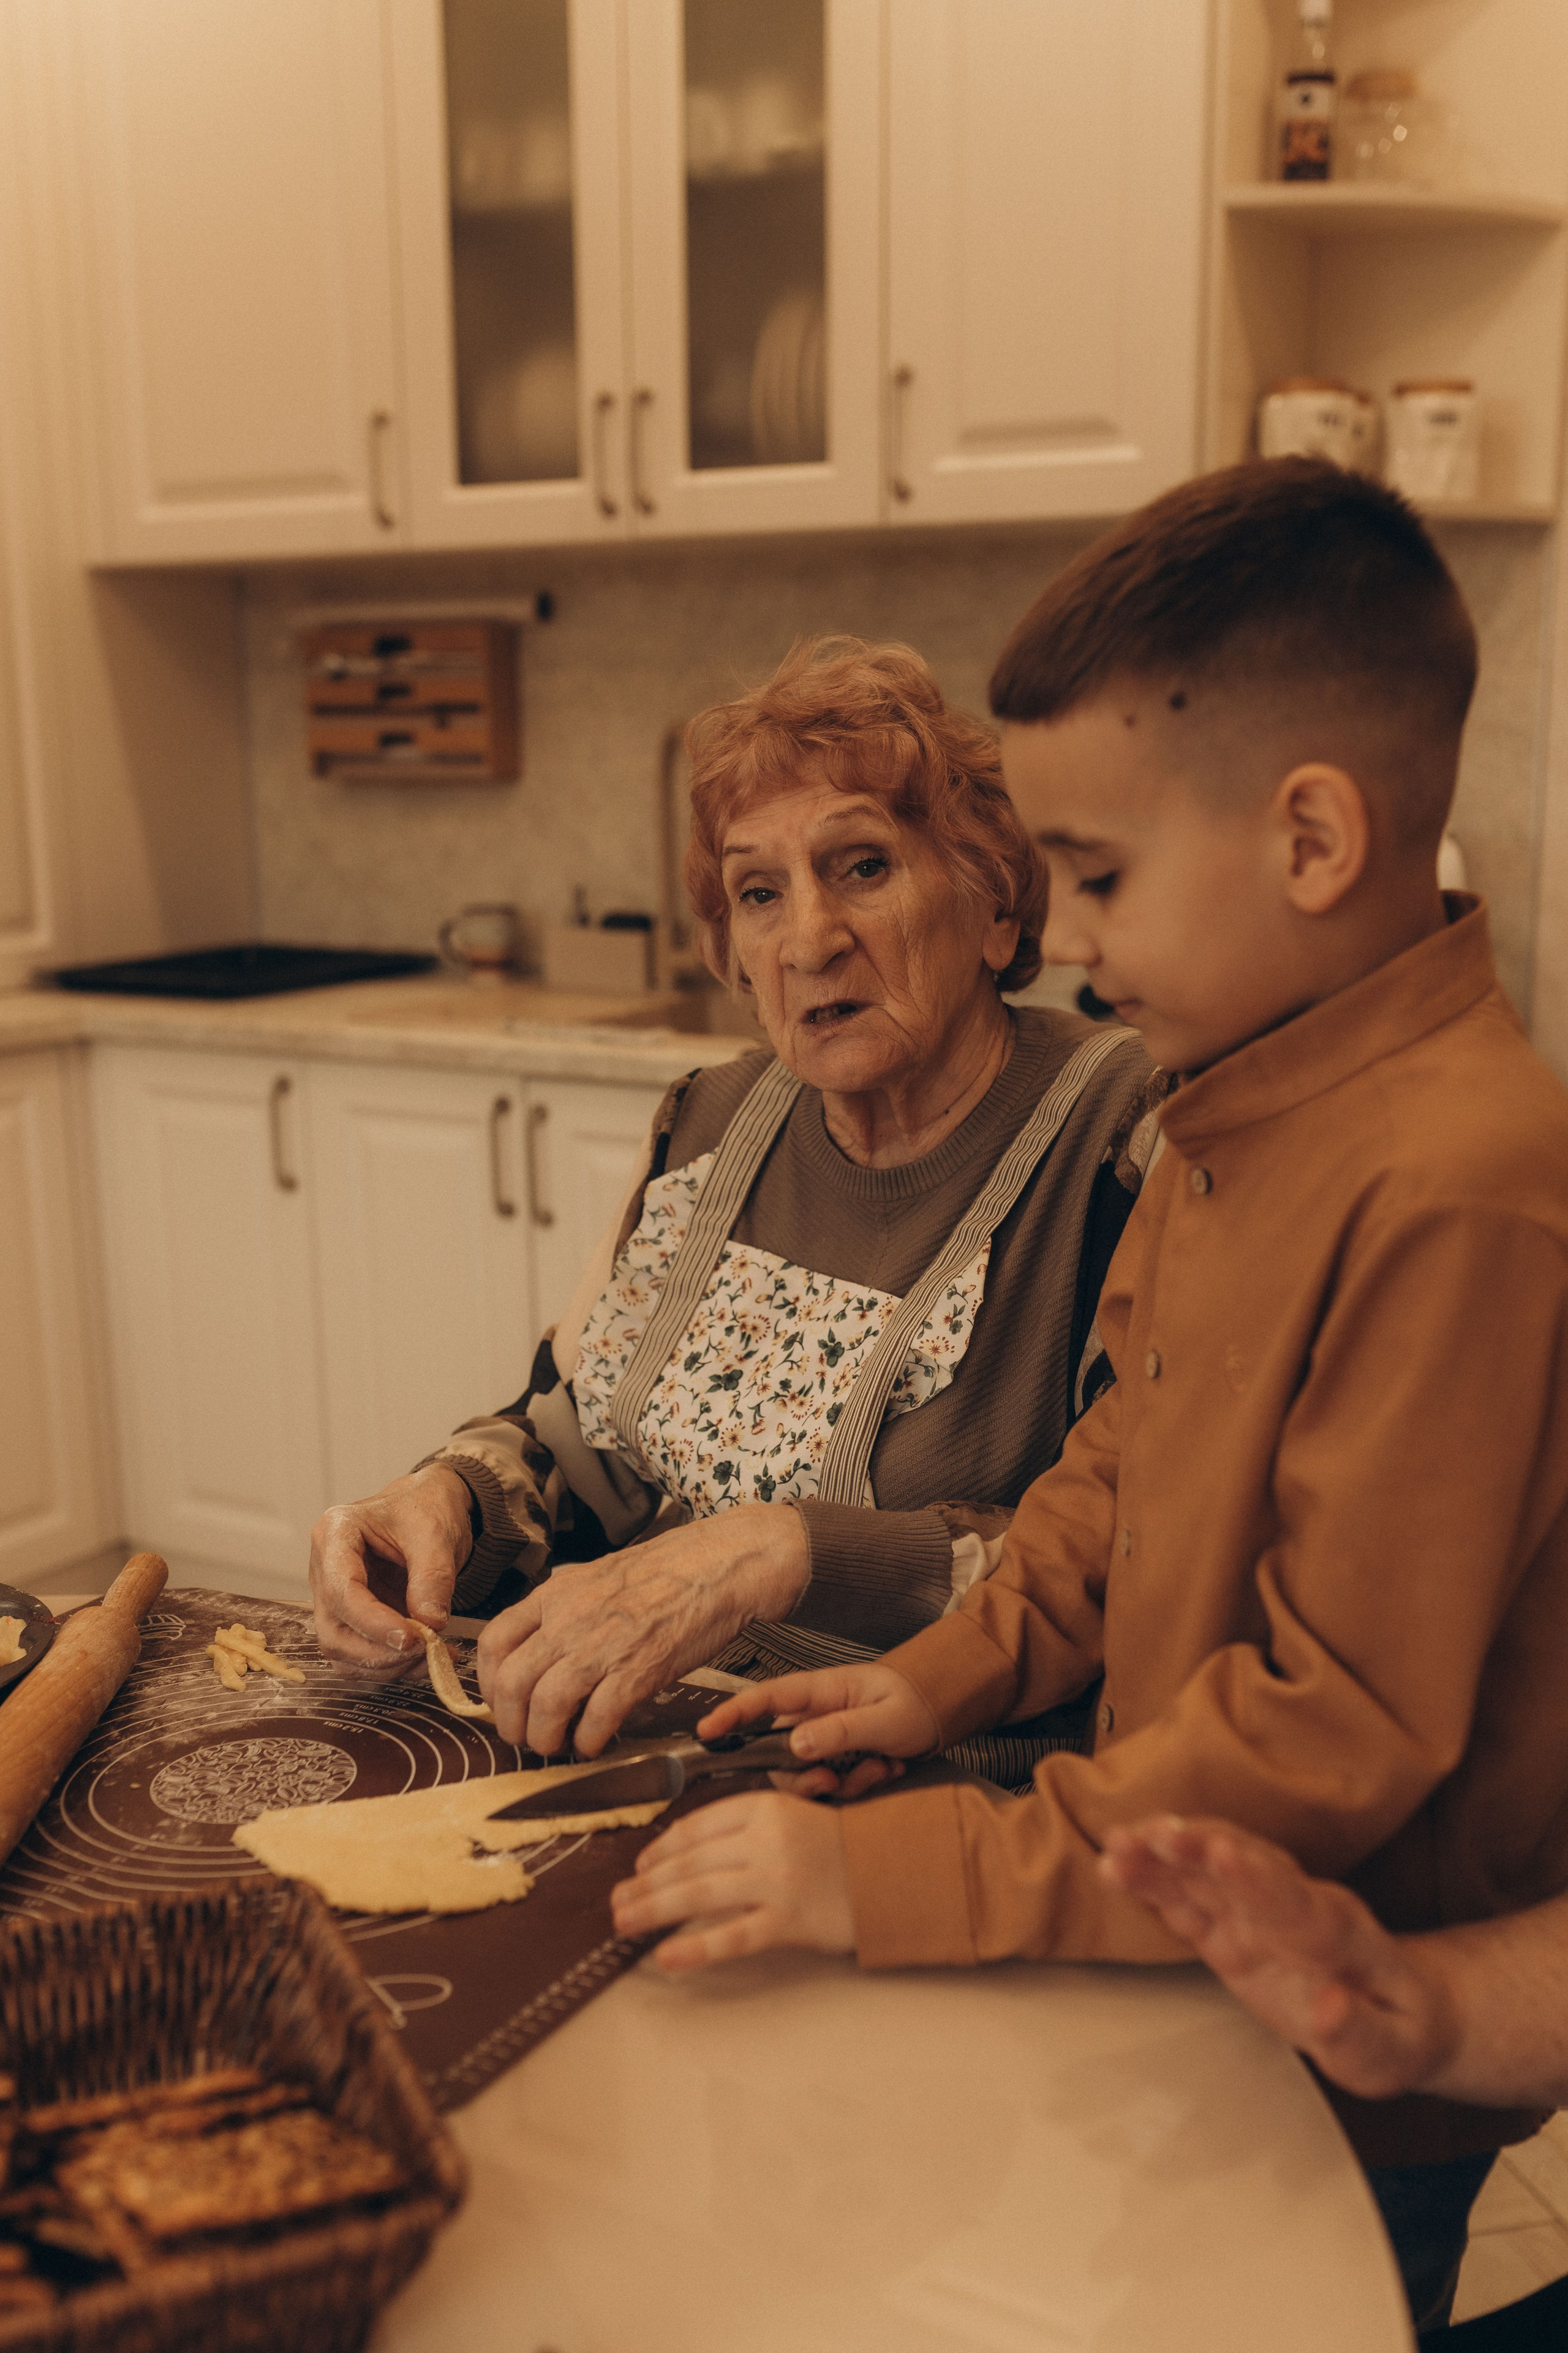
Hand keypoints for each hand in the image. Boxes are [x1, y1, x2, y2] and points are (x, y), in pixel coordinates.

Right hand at [309, 1465, 472, 1669]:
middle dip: (377, 1651)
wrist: (430, 1507)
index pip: (340, 1589)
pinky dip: (391, 1665)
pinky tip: (425, 1658)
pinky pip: (359, 1655)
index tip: (411, 1638)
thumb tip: (429, 1624)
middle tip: (425, 1650)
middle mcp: (324, 1568)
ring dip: (385, 1665)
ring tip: (432, 1656)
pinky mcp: (351, 1617)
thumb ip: (433, 1577)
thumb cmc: (425, 1507)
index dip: (372, 1622)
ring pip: (341, 1650)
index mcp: (335, 1533)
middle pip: (332, 1629)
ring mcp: (333, 1597)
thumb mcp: (436, 1531)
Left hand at [476, 1503, 809, 1756]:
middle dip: (512, 1725)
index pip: (492, 1643)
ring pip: (546, 1707)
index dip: (489, 1685)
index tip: (504, 1704)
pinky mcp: (640, 1670)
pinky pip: (597, 1719)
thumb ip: (563, 1611)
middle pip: (511, 1684)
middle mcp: (570, 1618)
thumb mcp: (597, 1578)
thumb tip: (538, 1651)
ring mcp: (604, 1644)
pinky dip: (589, 1741)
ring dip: (546, 1740)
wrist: (721, 1565)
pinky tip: (596, 1742)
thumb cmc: (666, 1573)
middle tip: (527, 1738)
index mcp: (556, 1594)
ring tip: (559, 1746)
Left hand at [610, 1791, 854, 1969]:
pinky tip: (667, 1956)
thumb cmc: (842, 1847)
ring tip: (624, 1923)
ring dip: (653, 1910)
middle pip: (689, 1863)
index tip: (639, 1866)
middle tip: (616, 1901)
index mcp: (764, 1807)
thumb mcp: (792, 1817)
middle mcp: (766, 1840)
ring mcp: (776, 1881)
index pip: (696, 1827)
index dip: (660, 1849)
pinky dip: (695, 1948)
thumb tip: (686, 1854)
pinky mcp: (789, 1921)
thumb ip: (746, 1829)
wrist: (897, 1872)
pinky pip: (732, 1936)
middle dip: (645, 1884)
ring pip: (698, 1895)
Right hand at [695, 1661, 940, 1797]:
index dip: (732, 1714)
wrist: (947, 1707)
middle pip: (781, 1755)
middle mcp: (817, 1716)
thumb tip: (795, 1747)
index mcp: (821, 1692)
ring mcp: (829, 1739)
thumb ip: (840, 1732)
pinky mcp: (843, 1759)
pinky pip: (835, 1786)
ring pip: (809, 1776)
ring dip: (845, 1782)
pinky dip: (862, 1785)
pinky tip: (890, 1768)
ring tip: (883, 1766)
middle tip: (834, 1780)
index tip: (705, 1732)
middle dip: (805, 1777)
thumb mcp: (885, 1718)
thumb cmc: (918, 1701)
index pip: (766, 1699)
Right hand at [1099, 1816, 1460, 2099]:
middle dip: (1197, 1846)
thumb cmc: (1397, 2029)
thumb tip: (1328, 2008)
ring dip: (1163, 1855)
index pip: (1293, 1899)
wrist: (1398, 2005)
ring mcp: (1256, 1913)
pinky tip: (1116, 1866)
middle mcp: (1292, 1907)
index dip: (1257, 1876)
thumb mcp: (1394, 2051)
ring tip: (1117, 1844)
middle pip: (1242, 1865)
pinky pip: (1187, 1898)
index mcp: (1336, 1932)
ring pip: (1206, 1872)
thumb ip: (1360, 2032)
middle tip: (1153, 1834)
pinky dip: (1152, 1880)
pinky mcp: (1229, 1928)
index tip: (1224, 1852)